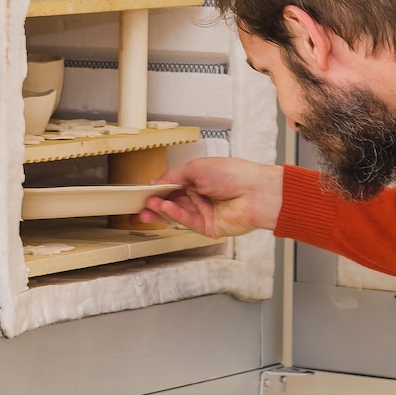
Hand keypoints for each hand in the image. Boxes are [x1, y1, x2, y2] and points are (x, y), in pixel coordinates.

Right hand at [139, 156, 283, 238]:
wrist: (256, 192)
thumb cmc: (233, 173)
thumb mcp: (198, 167)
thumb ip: (174, 175)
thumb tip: (156, 181)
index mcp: (199, 180)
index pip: (173, 186)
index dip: (158, 189)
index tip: (142, 191)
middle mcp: (201, 196)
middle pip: (172, 202)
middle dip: (155, 203)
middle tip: (140, 204)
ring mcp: (204, 212)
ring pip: (177, 213)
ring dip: (161, 209)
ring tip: (149, 205)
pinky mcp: (208, 227)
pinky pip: (187, 221)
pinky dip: (174, 214)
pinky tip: (164, 208)